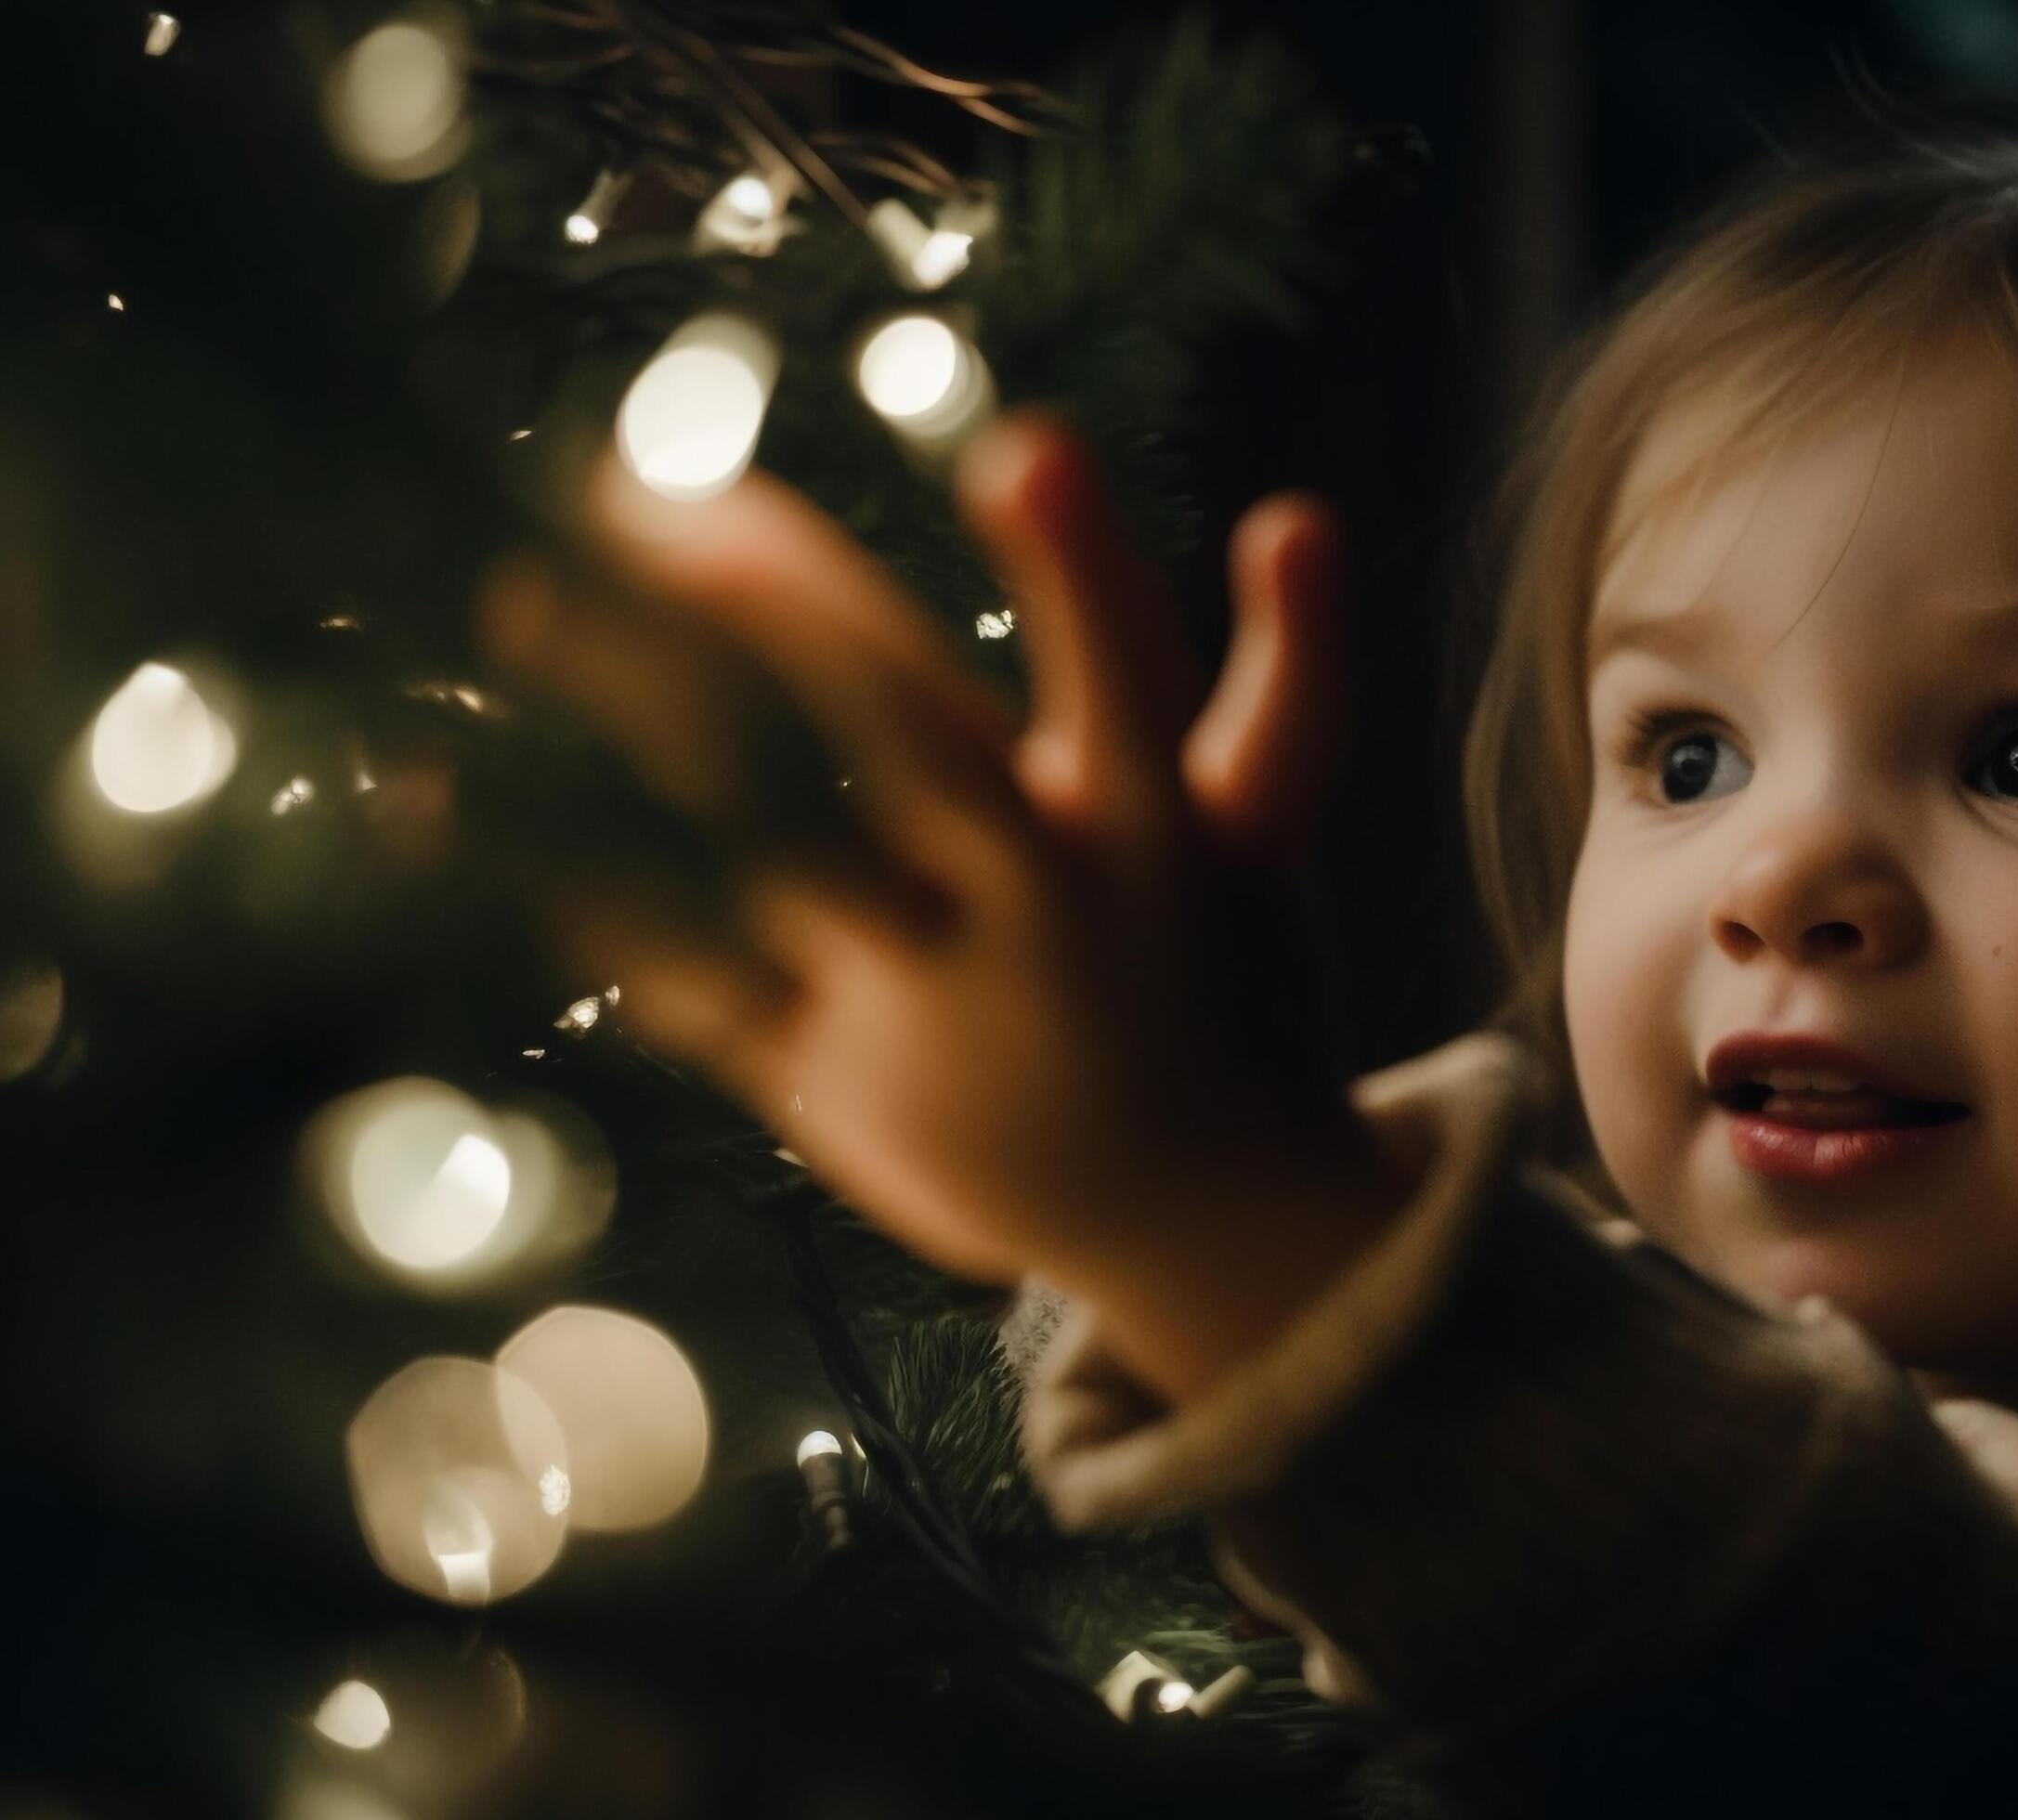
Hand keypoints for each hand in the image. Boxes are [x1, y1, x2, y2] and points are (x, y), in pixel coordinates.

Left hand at [481, 413, 1399, 1318]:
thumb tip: (1294, 515)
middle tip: (665, 497)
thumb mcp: (1264, 830)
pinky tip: (471, 801)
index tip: (1026, 447)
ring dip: (644, 725)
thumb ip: (1283, 671)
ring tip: (520, 599)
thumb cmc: (1225, 975)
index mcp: (1165, 840)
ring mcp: (933, 1008)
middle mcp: (1048, 916)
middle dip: (795, 622)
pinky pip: (698, 980)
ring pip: (777, 851)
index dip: (1080, 571)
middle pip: (911, 751)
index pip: (1128, 679)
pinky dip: (587, 891)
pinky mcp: (839, 1081)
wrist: (1201, 1223)